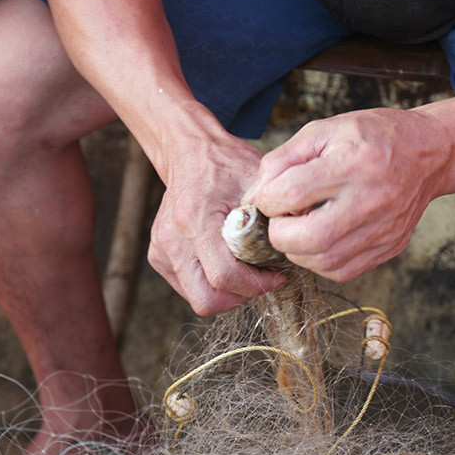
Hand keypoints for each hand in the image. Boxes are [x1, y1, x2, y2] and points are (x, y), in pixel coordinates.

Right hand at [148, 133, 284, 314]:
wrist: (190, 154)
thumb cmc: (227, 165)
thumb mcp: (257, 182)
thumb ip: (274, 213)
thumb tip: (297, 243)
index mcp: (194, 219)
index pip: (224, 276)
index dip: (257, 284)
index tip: (277, 275)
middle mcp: (171, 238)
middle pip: (206, 300)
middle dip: (240, 296)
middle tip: (261, 279)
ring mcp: (161, 249)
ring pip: (197, 298)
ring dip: (227, 293)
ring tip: (246, 268)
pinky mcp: (158, 256)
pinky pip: (188, 289)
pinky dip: (211, 284)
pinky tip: (226, 261)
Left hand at [245, 107, 451, 281]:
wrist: (428, 154)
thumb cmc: (371, 136)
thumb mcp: (324, 131)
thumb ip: (282, 160)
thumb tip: (253, 197)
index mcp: (356, 161)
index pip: (293, 193)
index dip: (266, 200)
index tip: (265, 197)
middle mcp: (375, 198)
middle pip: (310, 237)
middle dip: (279, 234)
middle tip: (277, 220)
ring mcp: (386, 228)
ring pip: (325, 261)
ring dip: (296, 251)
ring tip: (296, 229)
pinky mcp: (390, 247)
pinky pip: (343, 271)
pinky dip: (319, 261)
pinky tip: (317, 240)